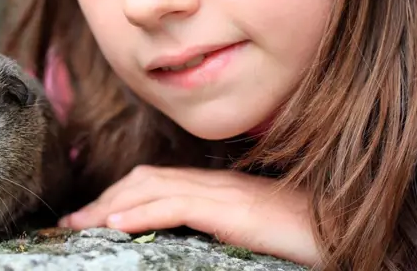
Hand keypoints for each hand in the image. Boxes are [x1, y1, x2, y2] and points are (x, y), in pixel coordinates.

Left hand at [59, 165, 318, 265]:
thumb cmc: (301, 233)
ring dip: (111, 205)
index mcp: (214, 187)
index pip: (154, 182)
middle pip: (144, 180)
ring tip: (80, 225)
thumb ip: (217, 225)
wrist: (344, 226)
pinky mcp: (232, 209)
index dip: (118, 196)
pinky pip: (178, 205)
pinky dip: (142, 213)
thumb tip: (185, 235)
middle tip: (72, 222)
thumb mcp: (248, 229)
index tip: (90, 216)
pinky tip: (116, 226)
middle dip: (104, 199)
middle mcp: (213, 183)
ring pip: (153, 188)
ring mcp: (222, 193)